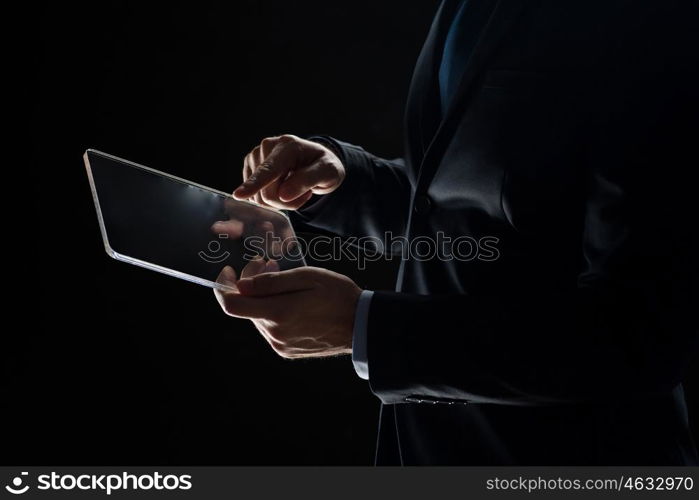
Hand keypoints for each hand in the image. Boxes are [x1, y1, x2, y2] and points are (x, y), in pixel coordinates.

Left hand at [214, 262, 360, 358]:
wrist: (360, 325)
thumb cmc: (338, 295)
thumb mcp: (307, 277)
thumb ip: (271, 282)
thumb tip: (240, 285)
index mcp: (277, 314)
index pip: (232, 305)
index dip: (223, 287)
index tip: (228, 271)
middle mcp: (274, 333)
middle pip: (246, 308)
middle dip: (250, 285)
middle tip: (267, 264)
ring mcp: (280, 344)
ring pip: (257, 317)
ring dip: (263, 298)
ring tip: (283, 281)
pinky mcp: (287, 350)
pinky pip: (270, 328)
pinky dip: (273, 312)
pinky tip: (290, 300)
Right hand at [233, 134, 344, 209]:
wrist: (316, 161)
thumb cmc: (324, 166)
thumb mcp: (329, 172)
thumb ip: (308, 181)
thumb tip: (283, 195)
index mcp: (288, 146)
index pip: (269, 170)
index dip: (255, 183)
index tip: (239, 195)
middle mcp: (267, 147)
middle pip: (266, 192)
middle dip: (285, 202)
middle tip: (304, 193)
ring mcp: (255, 156)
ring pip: (259, 197)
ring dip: (280, 201)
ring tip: (295, 188)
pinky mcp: (249, 167)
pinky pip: (255, 196)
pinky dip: (271, 199)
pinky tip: (282, 187)